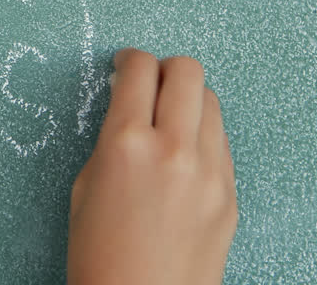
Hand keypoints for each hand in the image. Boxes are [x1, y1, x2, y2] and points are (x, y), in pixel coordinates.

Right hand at [67, 49, 237, 284]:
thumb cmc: (99, 255)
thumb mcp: (85, 186)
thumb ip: (111, 140)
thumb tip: (131, 110)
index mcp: (125, 144)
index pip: (138, 70)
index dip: (128, 60)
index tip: (124, 66)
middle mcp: (173, 150)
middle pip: (187, 72)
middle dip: (166, 69)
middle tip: (150, 84)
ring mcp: (209, 173)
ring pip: (211, 103)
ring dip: (187, 101)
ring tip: (168, 122)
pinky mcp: (230, 196)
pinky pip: (221, 144)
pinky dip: (202, 137)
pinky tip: (182, 158)